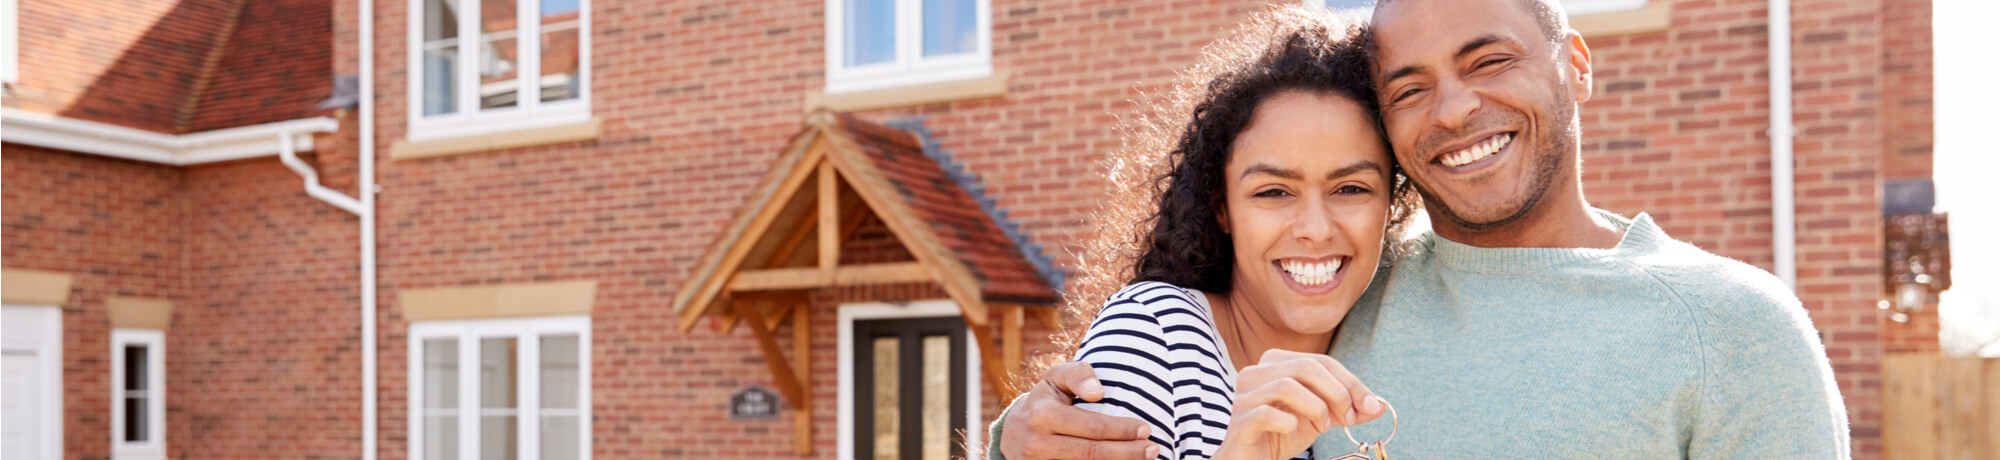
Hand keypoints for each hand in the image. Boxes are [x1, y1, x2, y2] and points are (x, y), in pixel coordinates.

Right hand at [1002, 361, 1161, 459]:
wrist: (1013, 433)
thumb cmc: (1046, 399)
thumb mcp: (1056, 378)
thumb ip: (1078, 374)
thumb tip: (1098, 392)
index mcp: (1042, 415)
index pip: (1091, 427)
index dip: (1121, 430)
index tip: (1145, 429)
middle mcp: (1036, 444)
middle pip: (1091, 454)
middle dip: (1127, 453)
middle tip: (1152, 449)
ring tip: (1143, 459)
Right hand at [1213, 350, 1384, 459]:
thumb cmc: (1282, 434)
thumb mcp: (1321, 418)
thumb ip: (1347, 409)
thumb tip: (1380, 405)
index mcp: (1275, 362)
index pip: (1321, 361)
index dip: (1351, 383)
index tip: (1368, 407)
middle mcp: (1254, 372)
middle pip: (1306, 367)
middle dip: (1337, 393)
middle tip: (1348, 420)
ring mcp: (1243, 395)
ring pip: (1287, 385)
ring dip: (1316, 408)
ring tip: (1322, 427)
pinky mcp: (1239, 420)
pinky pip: (1268, 414)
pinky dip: (1289, 424)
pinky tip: (1292, 433)